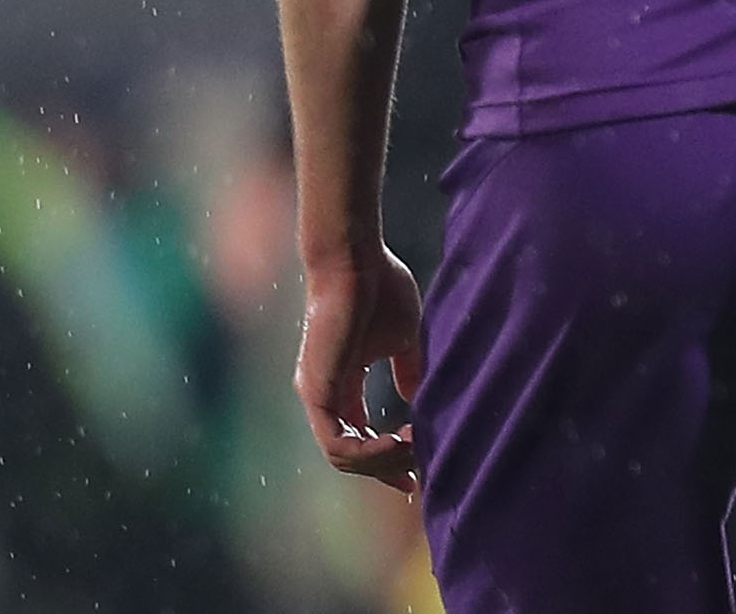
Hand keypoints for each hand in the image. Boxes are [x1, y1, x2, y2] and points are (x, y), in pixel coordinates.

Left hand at [296, 243, 425, 493]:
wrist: (355, 260)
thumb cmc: (379, 288)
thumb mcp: (403, 338)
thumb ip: (408, 370)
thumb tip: (417, 400)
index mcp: (341, 383)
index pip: (358, 437)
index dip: (387, 460)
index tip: (416, 474)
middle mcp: (324, 396)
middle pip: (351, 455)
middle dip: (386, 470)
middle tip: (418, 471)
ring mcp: (316, 396)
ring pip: (344, 457)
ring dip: (381, 463)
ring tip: (413, 449)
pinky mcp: (316, 392)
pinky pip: (337, 444)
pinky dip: (368, 452)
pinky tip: (398, 443)